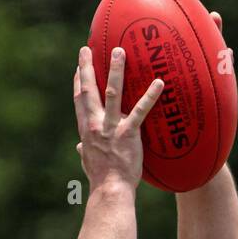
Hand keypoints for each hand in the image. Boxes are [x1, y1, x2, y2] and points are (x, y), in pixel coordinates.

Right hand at [72, 45, 162, 190]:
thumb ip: (83, 151)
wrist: (110, 190)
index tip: (79, 67)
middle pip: (90, 90)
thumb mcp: (87, 162)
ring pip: (113, 93)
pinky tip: (159, 83)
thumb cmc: (101, 179)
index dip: (78, 81)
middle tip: (88, 48)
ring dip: (116, 70)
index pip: (79, 100)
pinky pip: (140, 111)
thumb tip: (78, 147)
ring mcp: (111, 127)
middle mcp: (95, 124)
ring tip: (120, 51)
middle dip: (88, 67)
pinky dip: (150, 96)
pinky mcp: (128, 134)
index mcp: (86, 129)